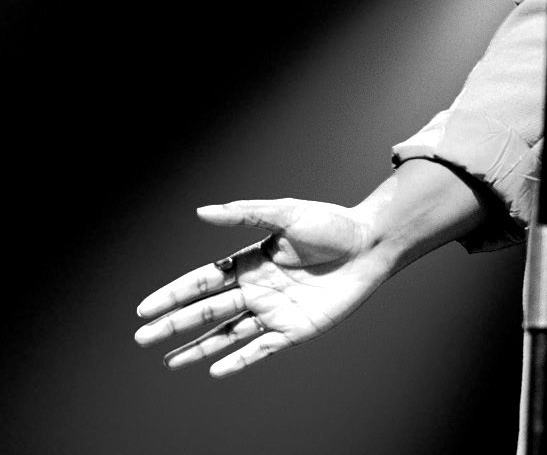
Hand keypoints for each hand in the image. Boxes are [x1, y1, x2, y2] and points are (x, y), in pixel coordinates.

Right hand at [134, 198, 391, 376]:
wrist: (371, 244)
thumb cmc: (332, 223)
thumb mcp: (287, 212)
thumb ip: (245, 215)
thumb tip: (201, 211)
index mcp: (253, 260)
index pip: (204, 280)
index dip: (174, 294)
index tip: (144, 307)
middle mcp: (259, 288)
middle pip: (208, 309)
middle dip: (174, 324)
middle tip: (141, 337)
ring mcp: (275, 311)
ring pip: (227, 334)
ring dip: (198, 348)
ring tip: (168, 362)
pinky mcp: (295, 329)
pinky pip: (261, 350)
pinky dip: (238, 361)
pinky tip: (215, 369)